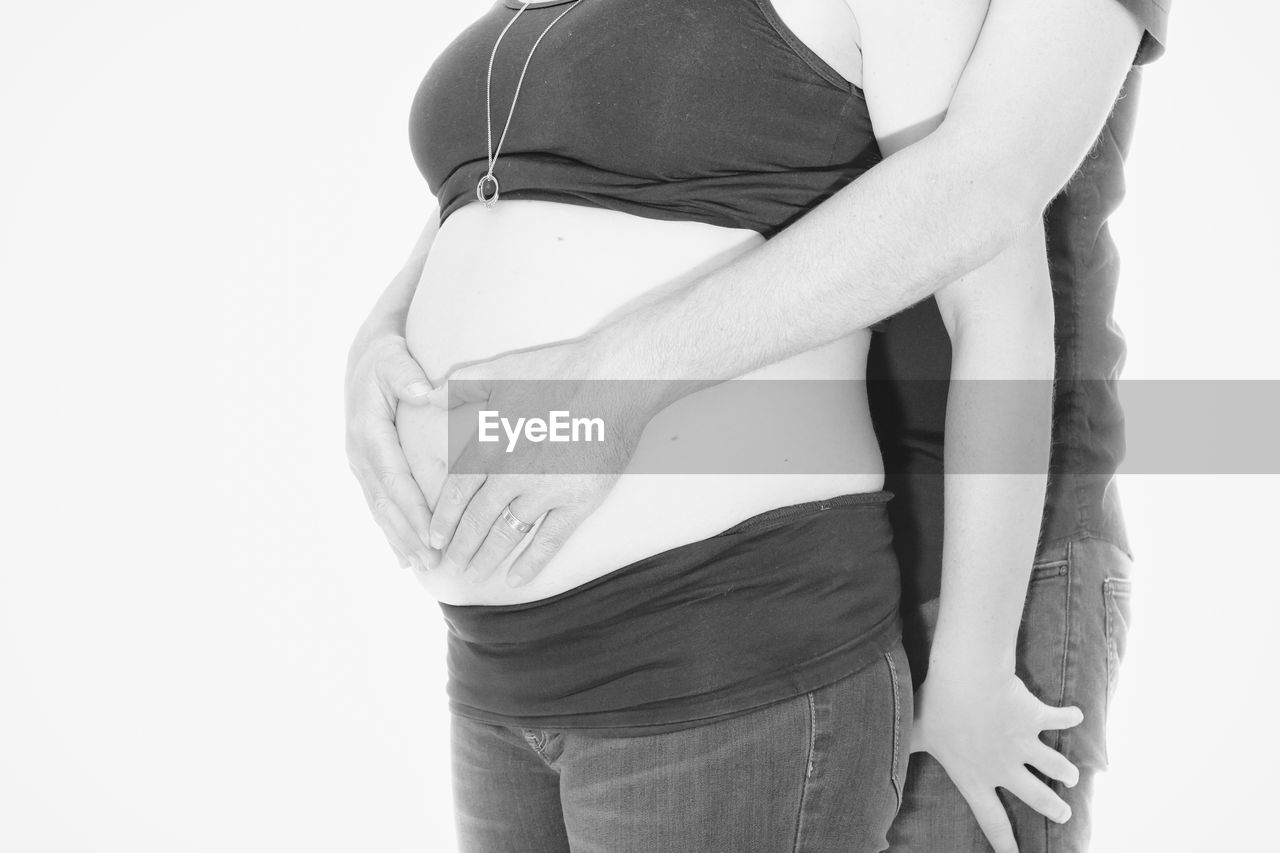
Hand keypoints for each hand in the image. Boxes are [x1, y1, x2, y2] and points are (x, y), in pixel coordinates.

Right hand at [344, 327, 439, 570]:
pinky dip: (390, 530)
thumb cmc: (387, 357)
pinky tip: (403, 556)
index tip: (432, 534)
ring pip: (379, 509)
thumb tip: (423, 393)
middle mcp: (359, 452)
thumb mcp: (395, 358)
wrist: (363, 356)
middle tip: (433, 562)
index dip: (412, 509)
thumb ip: (407, 375)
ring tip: (422, 566)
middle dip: (408, 535)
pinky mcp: (364, 468)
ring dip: (399, 539)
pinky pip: (377, 504)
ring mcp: (358, 462)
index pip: (394, 478)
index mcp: (368, 431)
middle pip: (386, 502)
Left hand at [424, 339, 659, 586]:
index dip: (442, 519)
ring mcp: (545, 491)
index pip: (456, 492)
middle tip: (446, 568)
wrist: (615, 381)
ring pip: (507, 535)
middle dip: (458, 548)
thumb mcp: (501, 371)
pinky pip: (549, 541)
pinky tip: (516, 579)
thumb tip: (423, 396)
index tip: (433, 539)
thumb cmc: (558, 371)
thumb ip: (459, 386)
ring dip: (486, 558)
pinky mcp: (579, 501)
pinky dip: (531, 563)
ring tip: (473, 576)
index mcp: (490, 445)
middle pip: (476, 521)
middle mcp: (511, 474)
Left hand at [911, 663, 1083, 852]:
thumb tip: (878, 759)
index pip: (990, 817)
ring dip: (1065, 771)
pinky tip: (1076, 714)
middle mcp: (1004, 766)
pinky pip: (1058, 719)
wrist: (967, 682)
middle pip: (1035, 796)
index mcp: (974, 776)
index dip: (1002, 840)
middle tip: (1064, 814)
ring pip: (1054, 765)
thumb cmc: (935, 708)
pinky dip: (1069, 717)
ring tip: (1072, 777)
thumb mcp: (915, 734)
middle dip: (1052, 808)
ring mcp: (1024, 744)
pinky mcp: (1036, 719)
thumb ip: (903, 749)